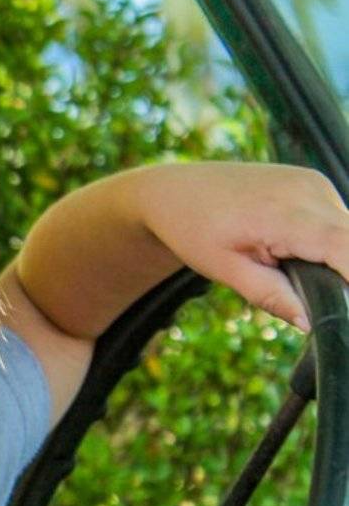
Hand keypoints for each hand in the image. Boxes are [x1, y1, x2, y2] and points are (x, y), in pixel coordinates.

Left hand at [129, 162, 348, 331]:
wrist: (174, 190)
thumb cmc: (191, 228)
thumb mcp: (225, 270)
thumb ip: (271, 296)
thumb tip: (310, 323)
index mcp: (283, 213)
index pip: (346, 247)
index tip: (344, 302)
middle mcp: (307, 190)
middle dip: (343, 272)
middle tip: (304, 291)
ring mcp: (313, 182)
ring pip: (348, 230)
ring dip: (336, 255)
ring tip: (285, 265)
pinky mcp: (313, 182)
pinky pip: (337, 218)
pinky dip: (327, 239)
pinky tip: (293, 249)